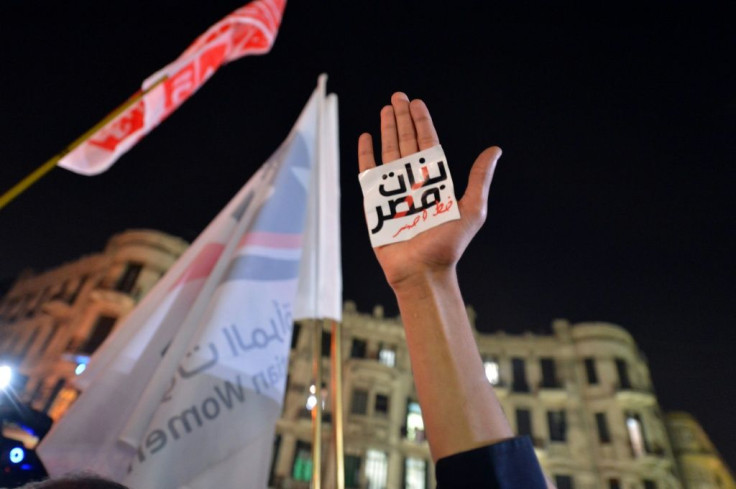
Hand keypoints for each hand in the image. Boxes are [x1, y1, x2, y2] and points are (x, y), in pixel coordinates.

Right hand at [358, 92, 501, 290]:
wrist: (421, 270)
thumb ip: (479, 178)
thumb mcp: (472, 209)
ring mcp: (393, 190)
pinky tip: (366, 137)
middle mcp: (414, 182)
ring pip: (388, 152)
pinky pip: (368, 173)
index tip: (416, 103)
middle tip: (397, 96)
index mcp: (435, 181)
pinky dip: (366, 155)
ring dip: (387, 130)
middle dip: (402, 119)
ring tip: (385, 109)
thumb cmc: (447, 245)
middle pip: (406, 142)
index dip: (422, 123)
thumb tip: (495, 150)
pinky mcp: (375, 202)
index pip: (427, 144)